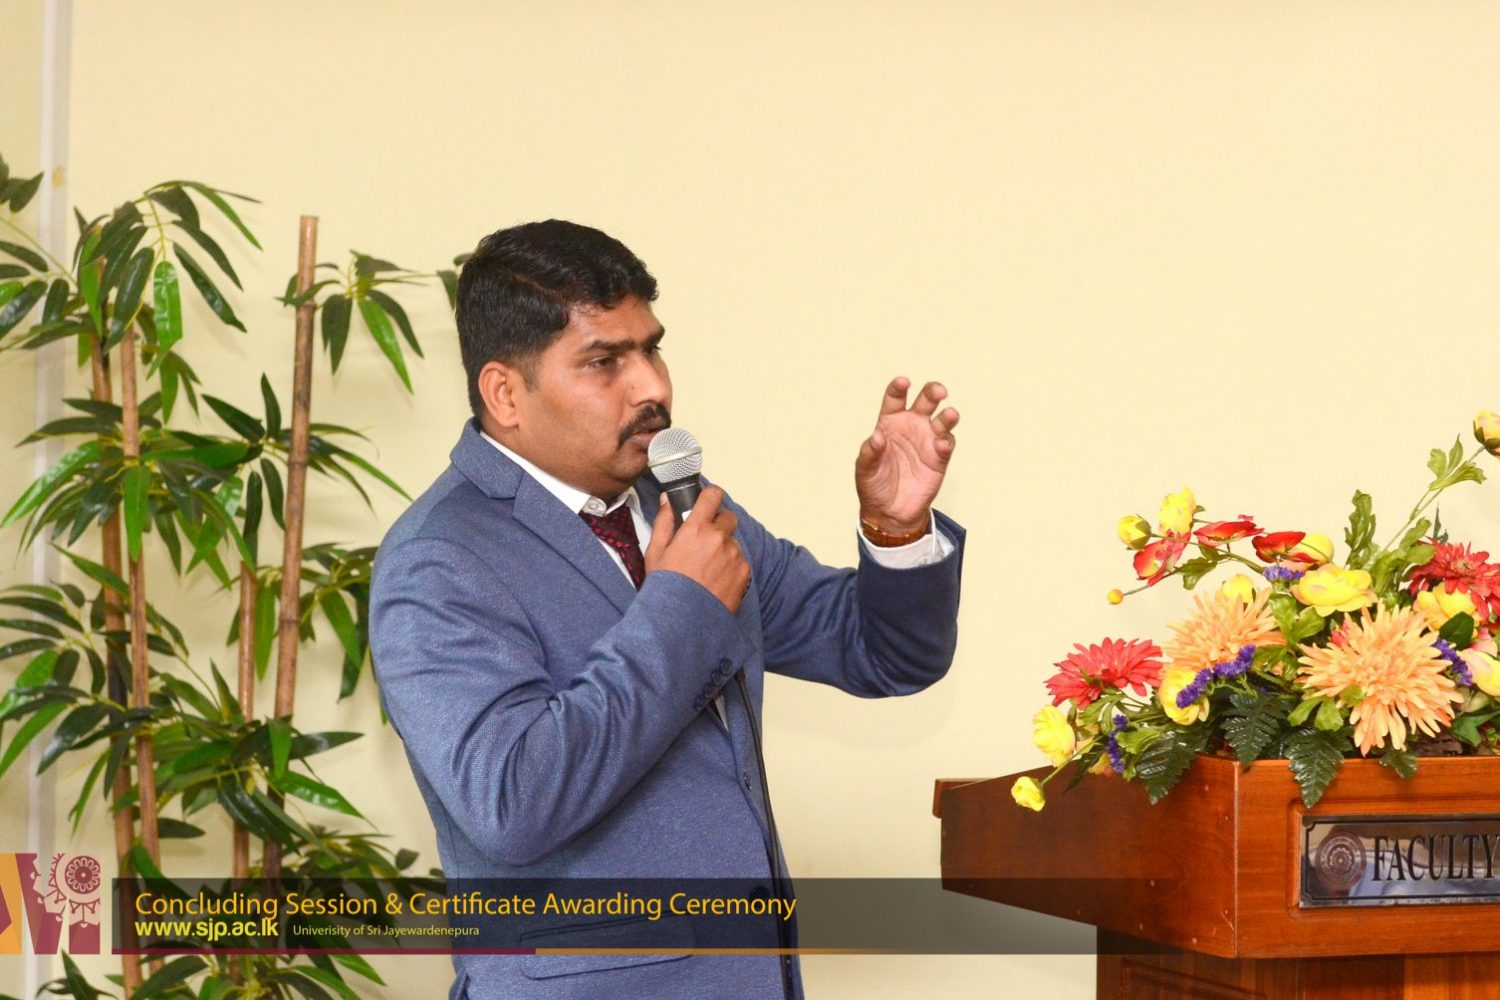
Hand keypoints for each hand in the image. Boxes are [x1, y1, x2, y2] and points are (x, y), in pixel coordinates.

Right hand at [644, 487, 751, 612]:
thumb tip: (667, 500)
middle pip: (728, 517)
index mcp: (696, 528)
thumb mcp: (655, 552)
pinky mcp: (744, 572)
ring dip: (724, 548)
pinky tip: (716, 581)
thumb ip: (664, 521)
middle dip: (718, 525)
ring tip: (707, 569)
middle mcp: (719, 538)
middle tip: (704, 542)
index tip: (706, 503)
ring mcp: (734, 555)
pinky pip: (740, 561)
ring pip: (733, 542)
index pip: (713, 495)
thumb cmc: (666, 586)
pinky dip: (731, 567)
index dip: (710, 497)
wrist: (683, 621)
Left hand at [855, 377, 959, 534]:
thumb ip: (870, 452)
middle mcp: (911, 427)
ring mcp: (927, 441)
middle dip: (933, 392)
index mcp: (890, 423)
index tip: (903, 382)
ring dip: (948, 416)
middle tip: (939, 391)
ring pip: (942, 421)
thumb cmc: (874, 485)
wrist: (889, 512)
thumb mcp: (864, 469)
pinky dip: (946, 443)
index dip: (898, 387)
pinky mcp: (939, 459)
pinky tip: (941, 445)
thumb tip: (877, 437)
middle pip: (925, 402)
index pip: (895, 398)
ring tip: (950, 414)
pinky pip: (946, 445)